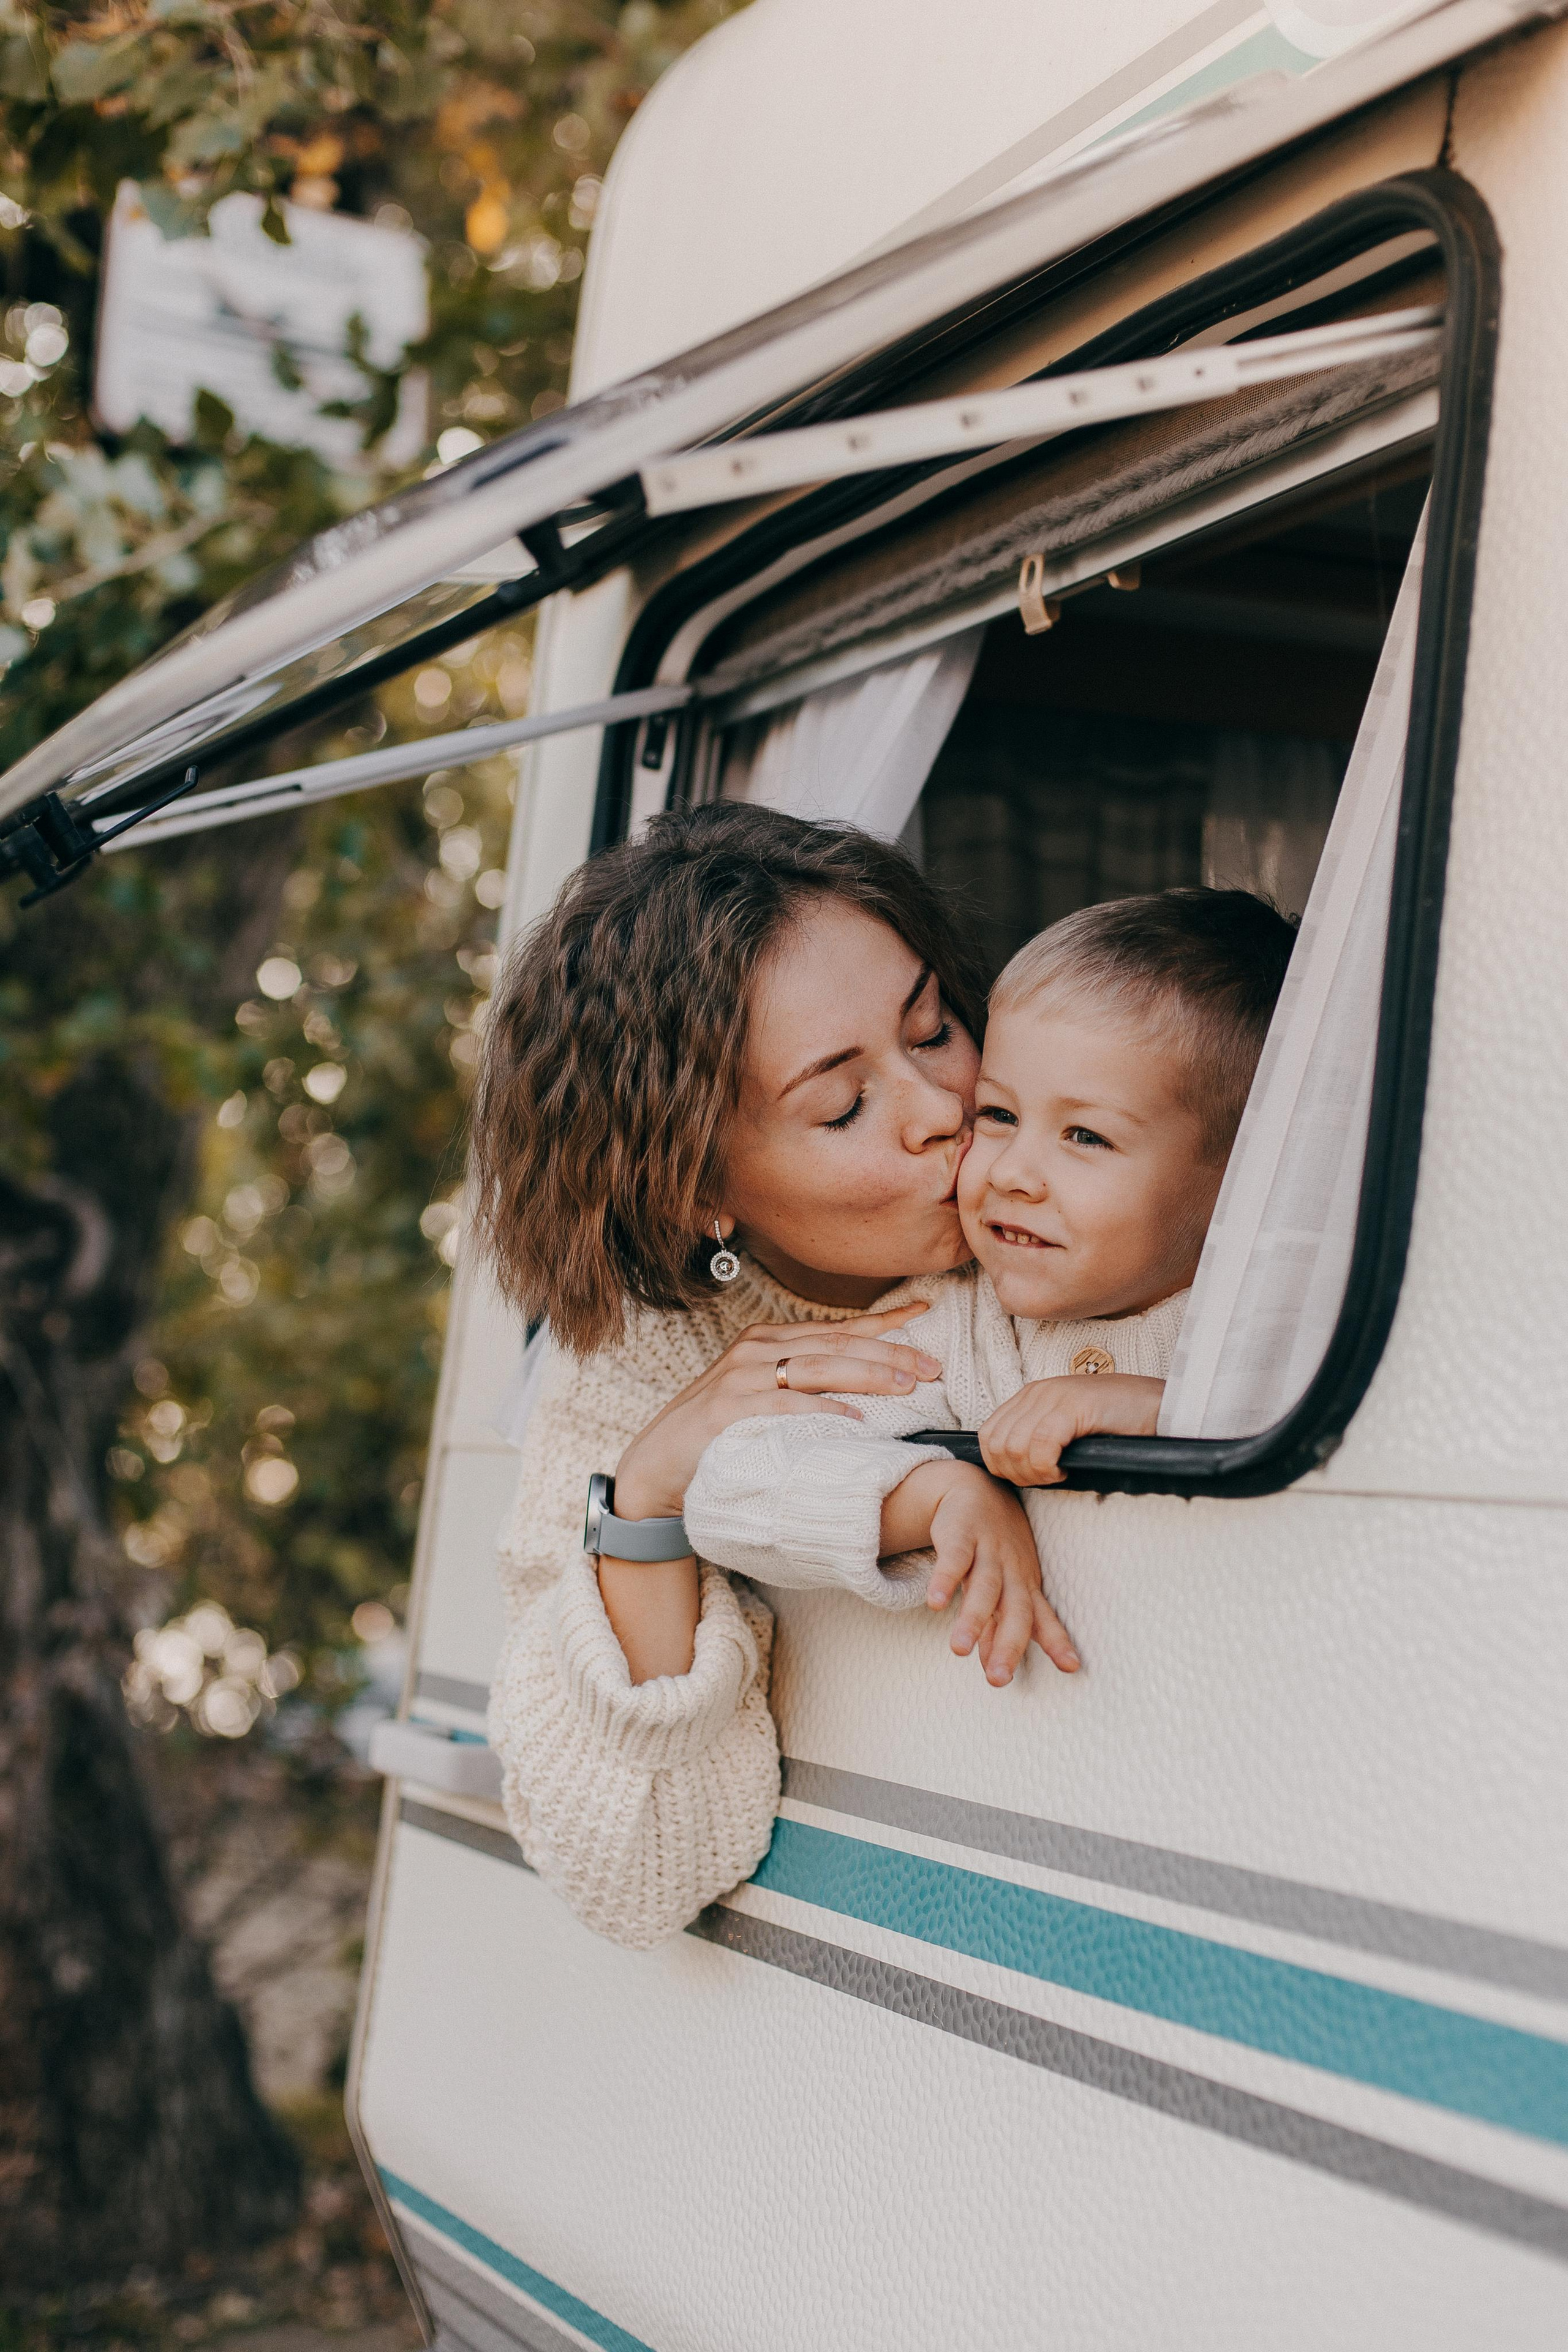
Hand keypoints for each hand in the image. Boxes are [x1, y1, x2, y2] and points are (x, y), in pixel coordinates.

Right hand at [614, 1304, 941, 1519]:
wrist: (655, 1467)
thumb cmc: (717, 1434)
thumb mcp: (760, 1395)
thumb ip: (802, 1383)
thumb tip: (865, 1385)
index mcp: (766, 1339)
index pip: (837, 1326)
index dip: (884, 1321)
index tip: (926, 1312)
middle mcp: (755, 1350)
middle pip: (835, 1344)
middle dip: (889, 1351)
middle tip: (932, 1365)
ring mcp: (739, 1378)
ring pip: (817, 1367)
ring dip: (866, 1374)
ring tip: (906, 1385)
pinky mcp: (728, 1411)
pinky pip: (785, 1406)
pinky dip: (822, 1409)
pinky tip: (855, 1416)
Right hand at [912, 1462, 1078, 1685]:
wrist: (976, 1489)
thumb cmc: (996, 1550)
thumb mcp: (1005, 1587)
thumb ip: (1000, 1628)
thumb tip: (994, 1667)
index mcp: (1025, 1586)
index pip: (1042, 1618)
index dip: (1056, 1641)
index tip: (1071, 1667)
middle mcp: (1011, 1571)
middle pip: (1015, 1610)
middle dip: (1009, 1645)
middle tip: (998, 1679)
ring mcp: (987, 1551)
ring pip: (984, 1588)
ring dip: (973, 1619)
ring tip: (958, 1649)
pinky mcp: (960, 1535)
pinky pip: (953, 1559)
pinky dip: (945, 1580)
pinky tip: (935, 1604)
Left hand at [978, 1374, 1164, 1487]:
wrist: (1158, 1406)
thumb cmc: (1117, 1425)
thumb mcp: (1068, 1428)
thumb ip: (1038, 1438)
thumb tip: (1012, 1471)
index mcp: (1031, 1397)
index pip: (988, 1436)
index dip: (1003, 1467)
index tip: (1032, 1477)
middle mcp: (1036, 1393)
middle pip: (996, 1445)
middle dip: (1015, 1473)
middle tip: (1046, 1479)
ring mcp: (1053, 1397)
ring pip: (1014, 1447)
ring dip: (1032, 1472)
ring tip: (1057, 1474)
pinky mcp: (1072, 1406)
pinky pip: (1040, 1445)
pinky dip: (1047, 1467)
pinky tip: (1066, 1469)